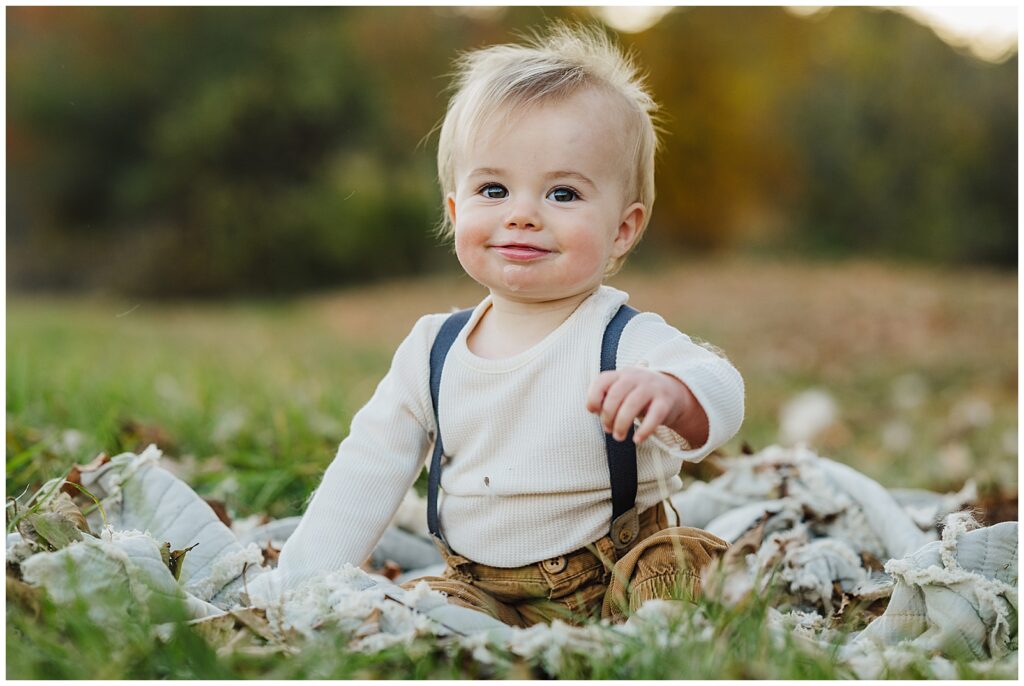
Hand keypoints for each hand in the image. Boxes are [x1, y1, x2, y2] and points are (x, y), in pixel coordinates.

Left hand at [585, 367, 708, 445]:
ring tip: (619, 436)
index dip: (593, 398)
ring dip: (621, 425)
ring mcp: (652, 388)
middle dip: (607, 417)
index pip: (602, 381)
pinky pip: (654, 416)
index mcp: (621, 374)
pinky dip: (644, 430)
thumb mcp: (622, 392)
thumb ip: (607, 398)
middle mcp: (636, 377)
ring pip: (632, 406)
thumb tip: (594, 410)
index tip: (595, 412)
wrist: (674, 393)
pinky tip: (637, 439)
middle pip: (615, 396)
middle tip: (609, 430)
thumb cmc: (639, 396)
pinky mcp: (665, 402)